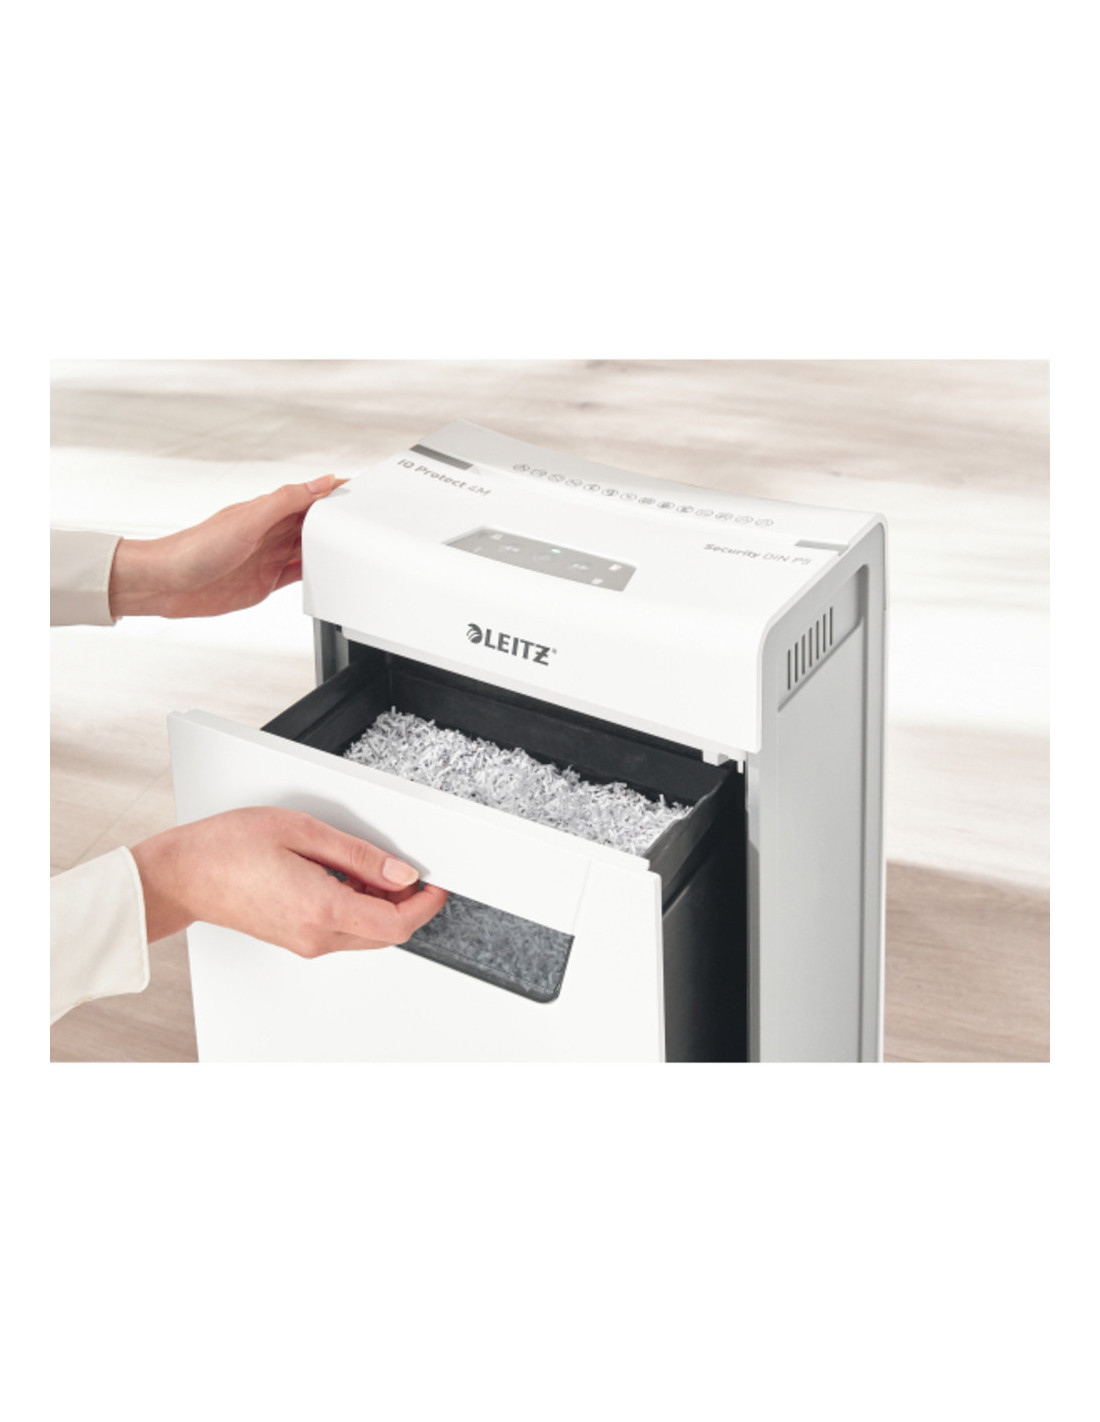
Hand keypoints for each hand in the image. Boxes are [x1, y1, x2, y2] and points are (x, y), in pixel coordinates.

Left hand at [107, 475, 344, 618]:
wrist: (166, 584)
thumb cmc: (195, 548)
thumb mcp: (248, 520)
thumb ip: (285, 501)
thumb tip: (320, 481)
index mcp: (266, 511)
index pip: (308, 497)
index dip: (331, 492)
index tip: (357, 489)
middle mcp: (268, 532)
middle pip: (311, 523)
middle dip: (336, 520)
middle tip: (364, 520)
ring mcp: (267, 557)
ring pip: (307, 548)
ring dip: (327, 547)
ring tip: (353, 546)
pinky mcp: (264, 582)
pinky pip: (298, 575)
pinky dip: (314, 574)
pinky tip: (326, 573)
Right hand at [130, 807, 448, 954]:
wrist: (182, 874)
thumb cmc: (227, 847)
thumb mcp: (302, 831)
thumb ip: (359, 855)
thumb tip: (401, 872)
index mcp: (321, 908)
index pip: (396, 924)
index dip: (425, 905)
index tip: (437, 884)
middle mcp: (315, 936)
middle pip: (386, 934)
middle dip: (405, 903)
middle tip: (404, 867)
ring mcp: (304, 943)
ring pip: (365, 934)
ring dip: (379, 904)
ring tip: (364, 865)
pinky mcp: (295, 940)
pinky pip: (342, 931)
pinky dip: (356, 907)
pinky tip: (342, 876)